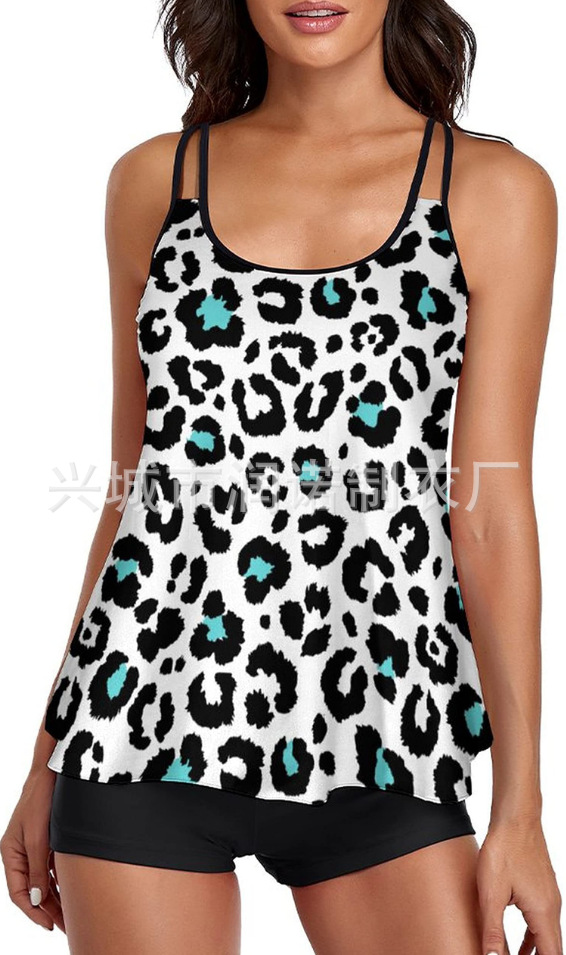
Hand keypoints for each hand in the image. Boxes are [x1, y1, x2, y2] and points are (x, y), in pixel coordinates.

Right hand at [0, 766, 64, 933]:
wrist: (54, 773)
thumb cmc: (41, 800)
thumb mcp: (38, 837)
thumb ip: (37, 868)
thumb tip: (38, 899)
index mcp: (11, 853)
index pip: (19, 893)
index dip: (33, 912)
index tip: (49, 925)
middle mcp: (21, 853)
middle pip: (33, 890)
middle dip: (48, 909)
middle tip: (65, 927)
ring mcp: (34, 847)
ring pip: (44, 880)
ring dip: (56, 898)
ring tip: (71, 916)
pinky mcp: (48, 840)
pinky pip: (52, 868)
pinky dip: (61, 881)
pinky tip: (73, 893)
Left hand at [477, 817, 561, 954]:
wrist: (516, 817)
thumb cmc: (504, 850)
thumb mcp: (491, 894)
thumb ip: (493, 930)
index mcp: (543, 913)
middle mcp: (552, 908)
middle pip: (552, 948)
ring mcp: (550, 897)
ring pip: (547, 936)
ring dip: (536, 953)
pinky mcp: (542, 889)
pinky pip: (542, 922)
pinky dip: (533, 938)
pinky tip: (520, 944)